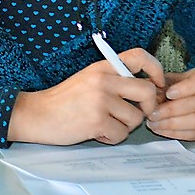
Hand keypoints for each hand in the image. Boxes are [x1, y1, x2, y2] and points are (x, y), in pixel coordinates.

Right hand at [7, 48, 165, 145]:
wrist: (37, 114)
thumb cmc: (63, 101)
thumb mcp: (88, 79)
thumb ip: (113, 80)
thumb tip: (147, 90)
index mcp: (102, 67)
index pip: (139, 57)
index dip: (156, 70)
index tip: (158, 83)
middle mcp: (103, 80)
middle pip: (147, 91)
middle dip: (148, 107)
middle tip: (137, 114)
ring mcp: (100, 100)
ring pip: (135, 118)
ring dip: (124, 127)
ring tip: (105, 124)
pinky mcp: (96, 121)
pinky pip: (121, 134)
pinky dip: (111, 138)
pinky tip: (96, 132)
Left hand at [147, 65, 194, 140]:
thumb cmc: (185, 86)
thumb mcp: (176, 78)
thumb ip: (164, 83)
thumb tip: (148, 89)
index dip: (186, 88)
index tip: (168, 93)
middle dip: (172, 110)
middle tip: (153, 113)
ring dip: (173, 124)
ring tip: (154, 123)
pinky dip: (176, 133)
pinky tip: (162, 130)